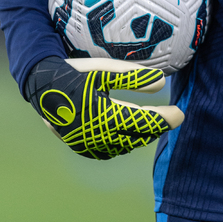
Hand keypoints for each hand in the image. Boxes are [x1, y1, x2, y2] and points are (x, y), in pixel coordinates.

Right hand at [25, 56, 183, 159]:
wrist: (41, 85)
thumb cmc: (75, 73)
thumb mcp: (104, 70)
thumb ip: (132, 77)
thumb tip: (162, 83)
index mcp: (101, 113)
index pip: (141, 121)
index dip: (163, 119)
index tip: (180, 114)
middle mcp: (94, 133)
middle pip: (136, 136)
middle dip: (156, 128)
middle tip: (172, 117)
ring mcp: (86, 143)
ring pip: (124, 146)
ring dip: (142, 136)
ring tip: (155, 123)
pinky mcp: (80, 146)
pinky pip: (108, 151)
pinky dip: (124, 143)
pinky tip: (131, 134)